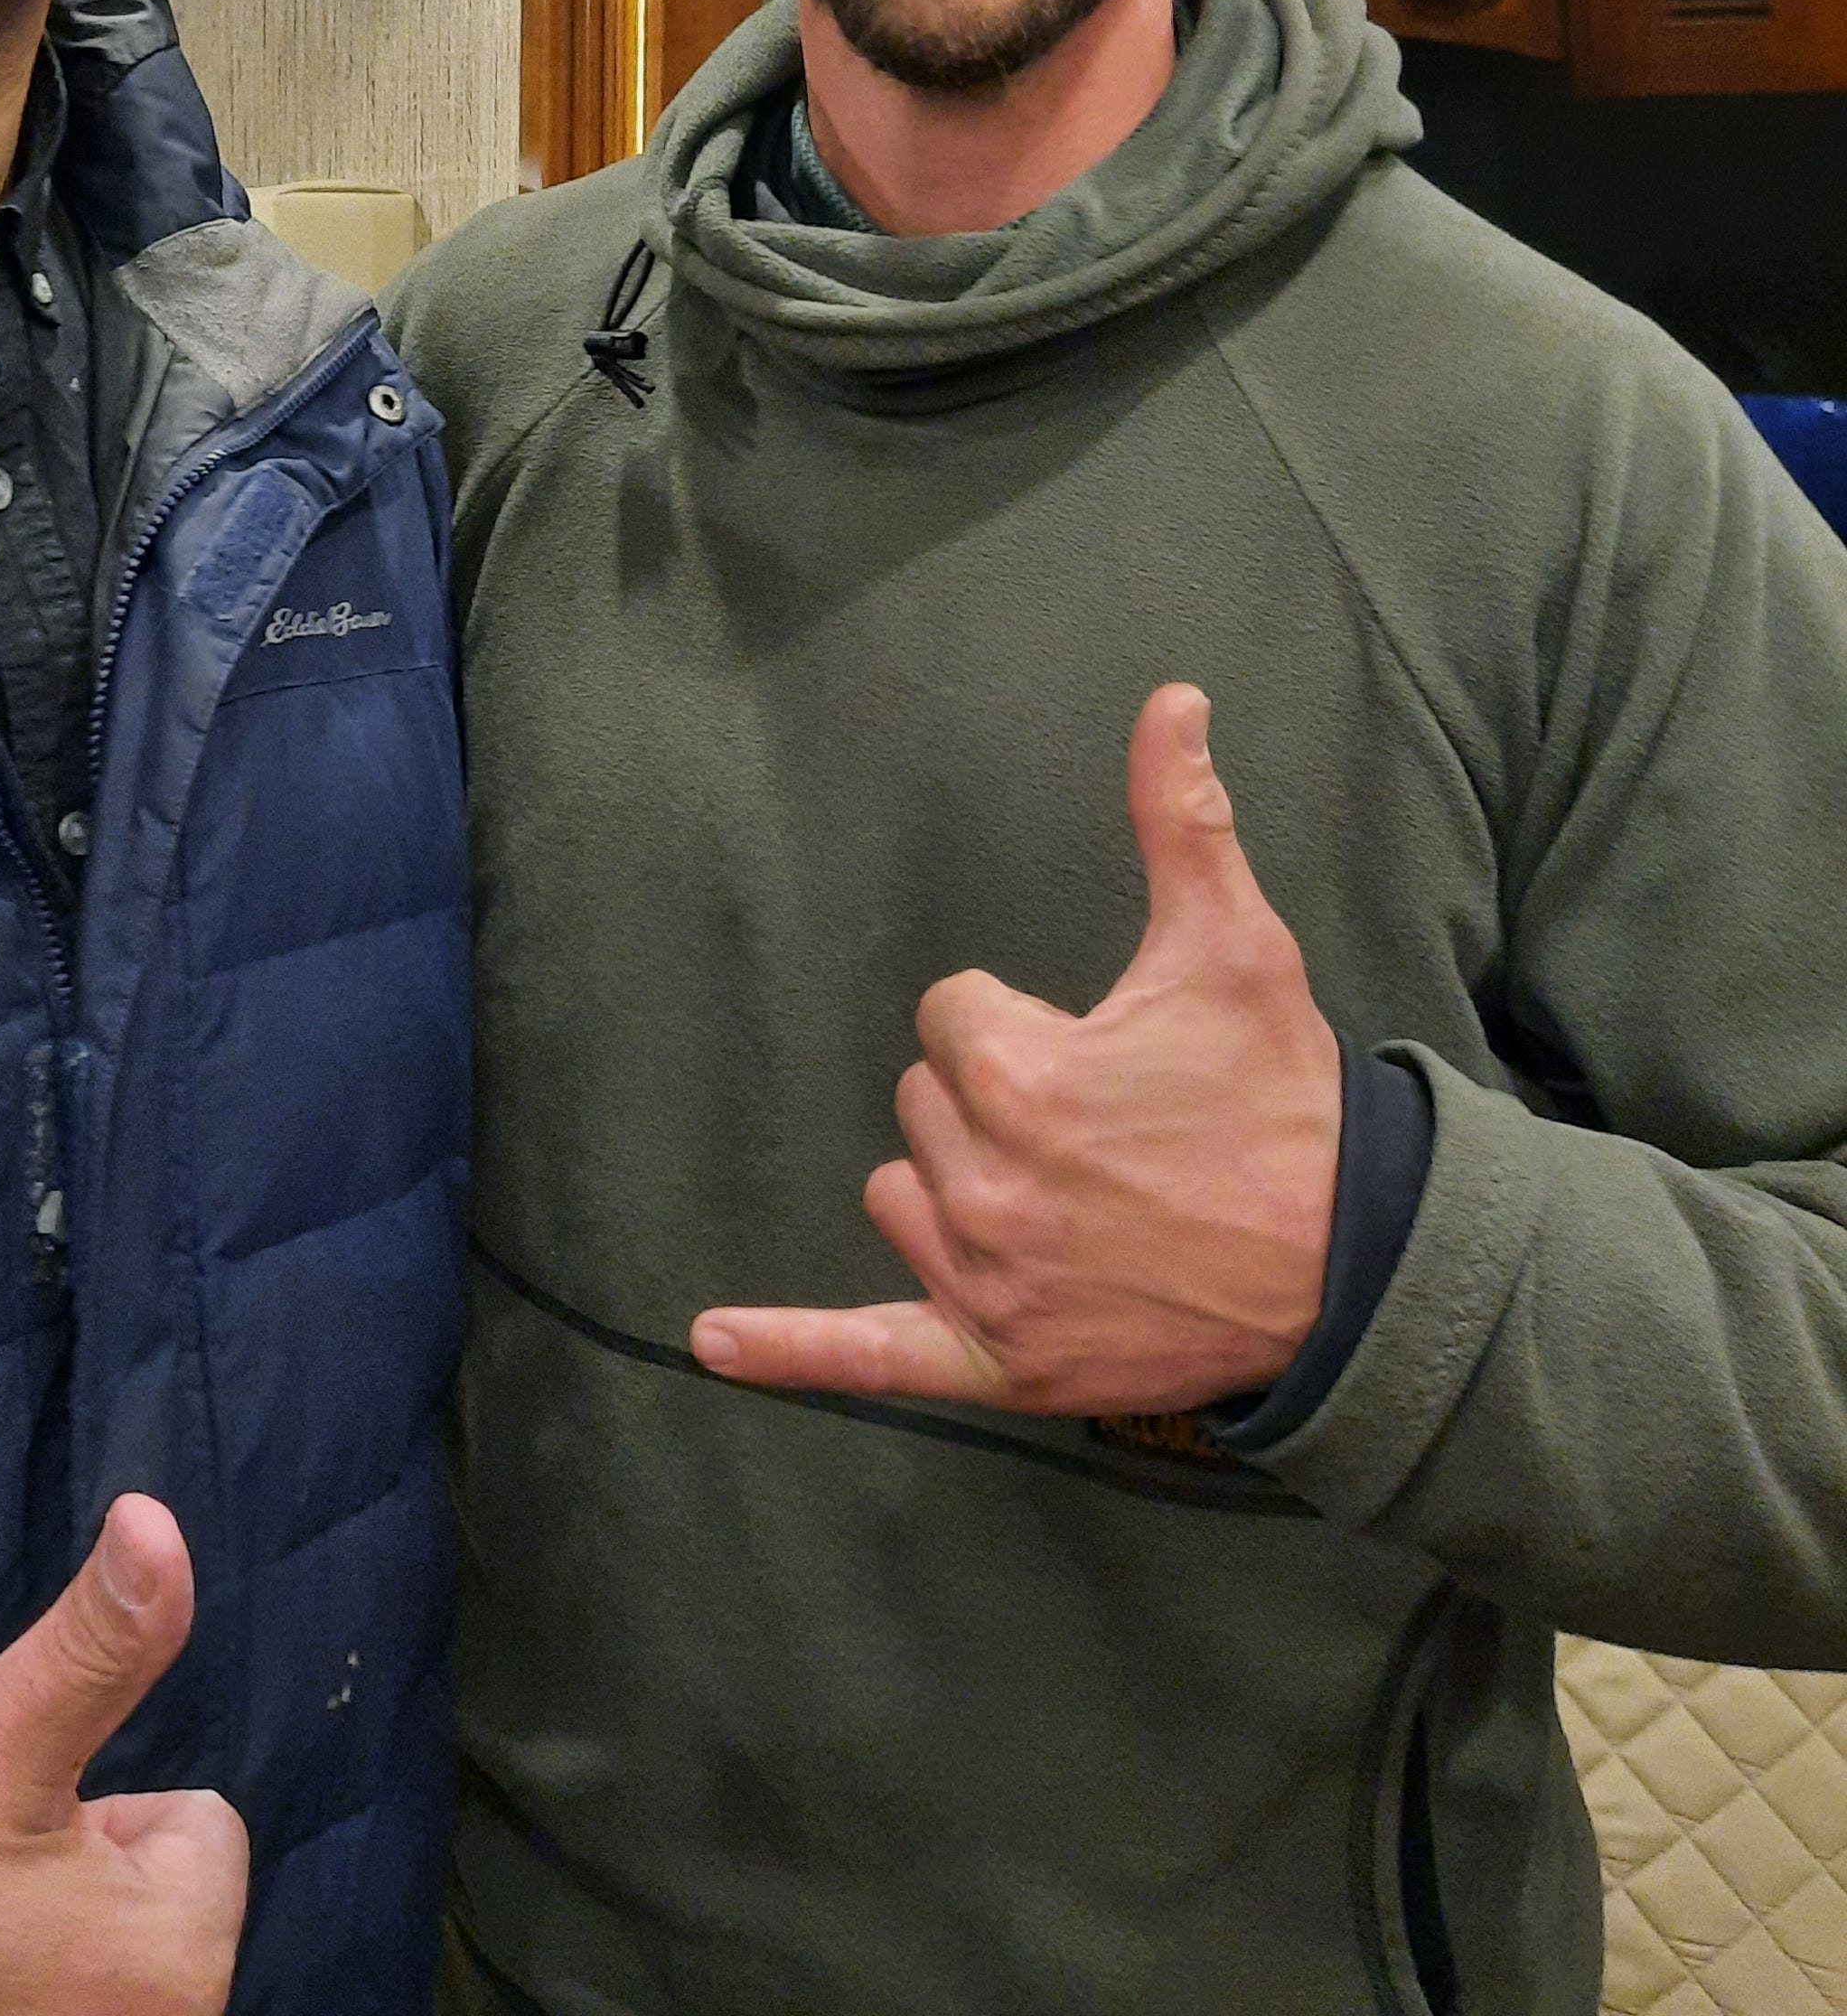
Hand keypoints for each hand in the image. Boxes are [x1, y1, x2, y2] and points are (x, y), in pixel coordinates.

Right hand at [0, 1494, 247, 2015]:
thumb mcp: (1, 1737)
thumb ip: (96, 1641)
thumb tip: (155, 1520)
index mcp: (185, 1961)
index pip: (201, 1827)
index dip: (112, 1817)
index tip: (25, 1849)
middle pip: (168, 1889)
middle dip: (93, 1875)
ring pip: (126, 1936)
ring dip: (68, 1927)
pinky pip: (92, 1982)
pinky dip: (48, 1974)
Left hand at [691, 685, 1340, 1417]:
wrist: (1350, 1271)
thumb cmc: (1283, 1103)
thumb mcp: (1235, 949)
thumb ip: (1181, 821)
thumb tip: (1170, 699)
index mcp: (1021, 1079)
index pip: (947, 1016)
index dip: (1019, 1024)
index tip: (1098, 1053)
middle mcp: (987, 1185)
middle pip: (921, 1103)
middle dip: (994, 1103)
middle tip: (1104, 1130)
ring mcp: (987, 1283)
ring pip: (900, 1193)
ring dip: (953, 1185)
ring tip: (1067, 1196)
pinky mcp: (995, 1361)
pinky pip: (866, 1353)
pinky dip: (791, 1351)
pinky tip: (709, 1342)